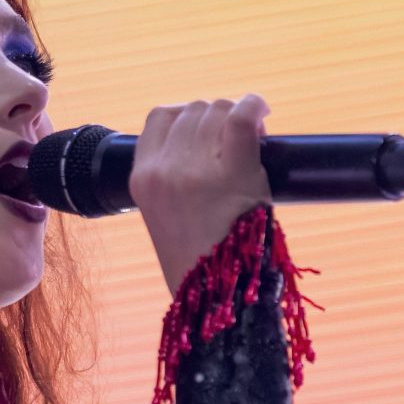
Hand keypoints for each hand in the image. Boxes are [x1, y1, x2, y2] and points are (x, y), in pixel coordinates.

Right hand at [132, 95, 272, 290]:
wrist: (214, 297)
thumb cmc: (198, 263)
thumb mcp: (166, 215)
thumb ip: (173, 177)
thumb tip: (210, 137)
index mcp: (141, 179)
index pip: (160, 117)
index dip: (188, 117)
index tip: (208, 134)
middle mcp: (163, 170)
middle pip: (194, 110)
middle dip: (218, 118)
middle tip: (237, 143)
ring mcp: (195, 171)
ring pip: (218, 110)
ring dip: (237, 117)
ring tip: (253, 140)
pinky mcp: (232, 173)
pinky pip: (241, 116)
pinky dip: (254, 105)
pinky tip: (262, 113)